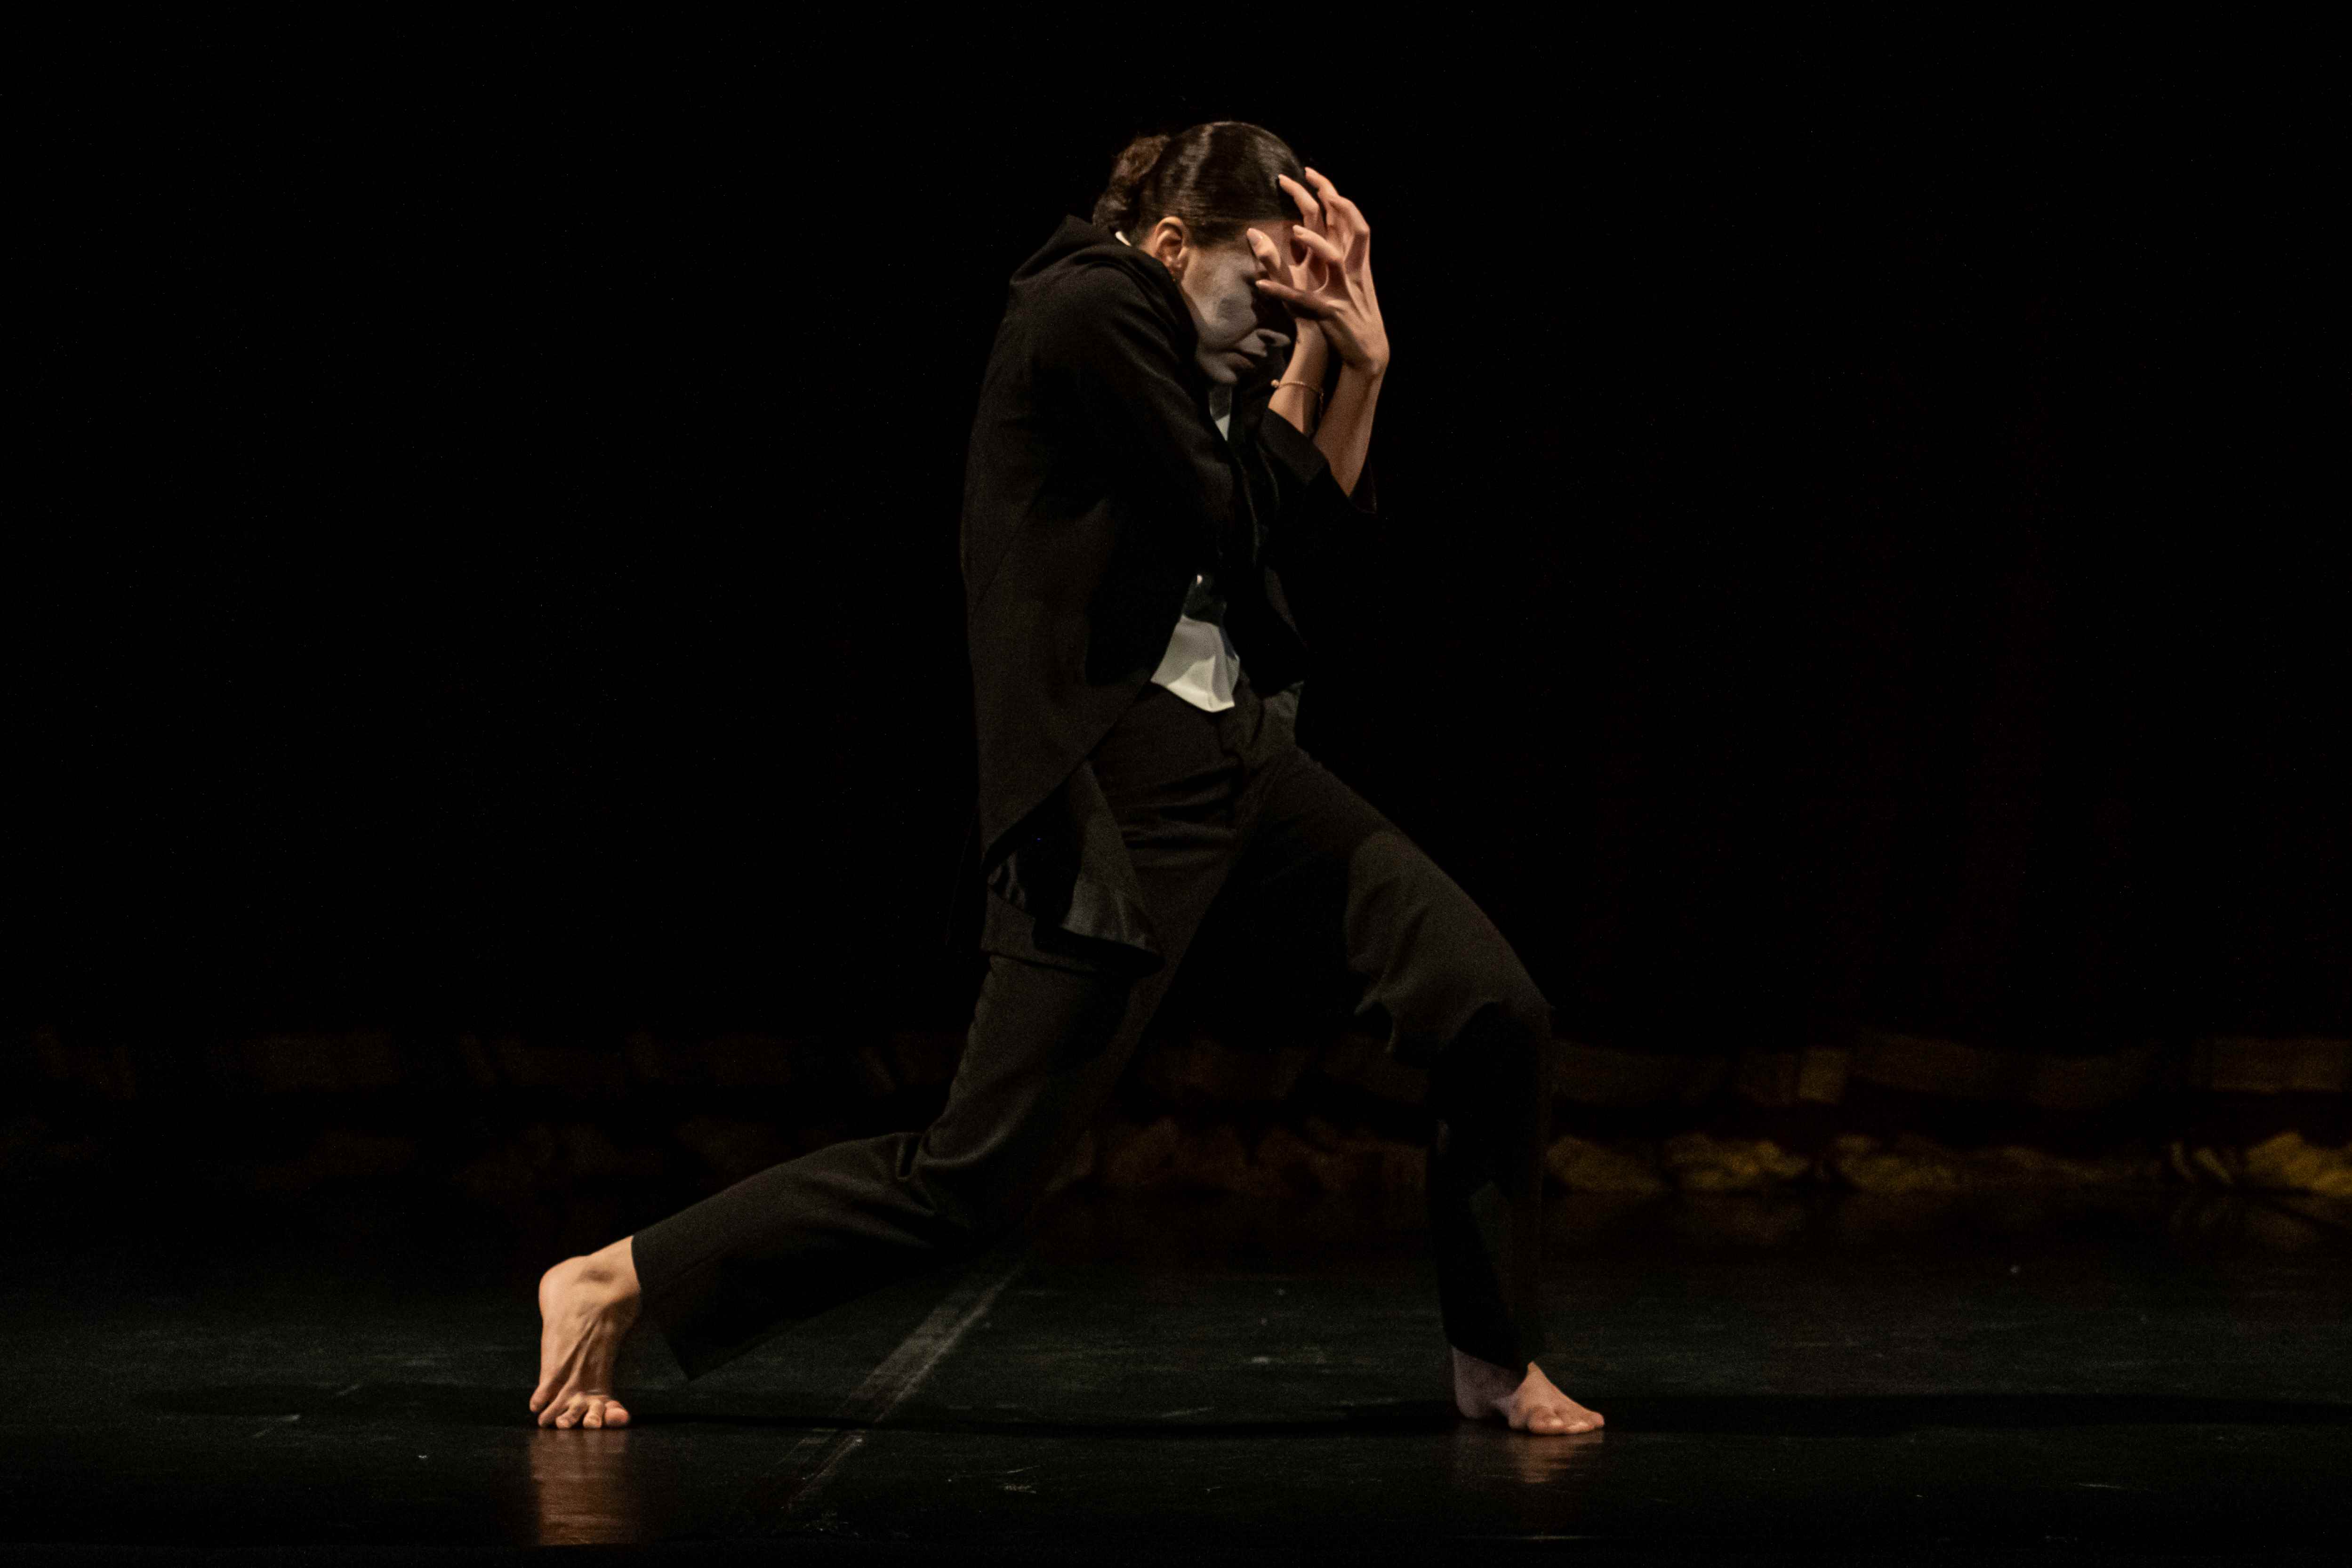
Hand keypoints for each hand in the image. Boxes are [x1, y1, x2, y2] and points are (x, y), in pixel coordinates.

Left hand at [1245, 167, 1386, 375]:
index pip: (1347, 217)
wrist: (1367, 351)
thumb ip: (1324, 252)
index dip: (1332, 193)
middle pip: (1346, 226)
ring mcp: (1342, 290)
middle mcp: (1351, 269)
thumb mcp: (1339, 280)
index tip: (1311, 172)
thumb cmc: (1350, 314)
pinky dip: (1281, 293)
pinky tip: (1261, 285)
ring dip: (1315, 244)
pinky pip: (1304, 301)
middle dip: (1330, 199)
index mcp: (1353, 259)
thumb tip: (1303, 225)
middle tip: (1307, 177)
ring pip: (1333, 259)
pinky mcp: (1329, 313)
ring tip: (1294, 231)